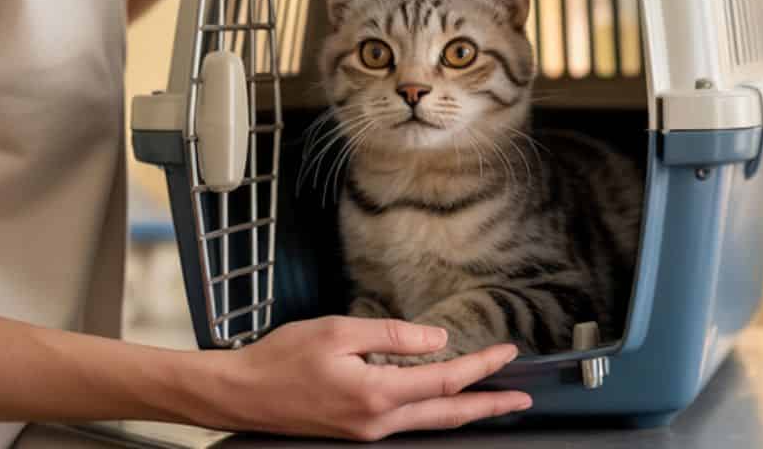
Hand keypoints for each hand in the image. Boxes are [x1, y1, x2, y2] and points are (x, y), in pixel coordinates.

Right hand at [186, 316, 529, 440]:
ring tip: (493, 400)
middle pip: (447, 416)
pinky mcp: (356, 432)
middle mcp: (377, 422)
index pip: (445, 382)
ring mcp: (367, 432)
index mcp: (377, 394)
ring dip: (465, 412)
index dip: (481, 368)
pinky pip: (407, 424)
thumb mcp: (339, 331)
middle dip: (489, 406)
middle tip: (522, 398)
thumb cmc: (282, 358)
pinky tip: (442, 402)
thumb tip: (437, 340)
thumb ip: (393, 335)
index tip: (508, 353)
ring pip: (429, 424)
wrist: (240, 394)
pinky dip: (434, 413)